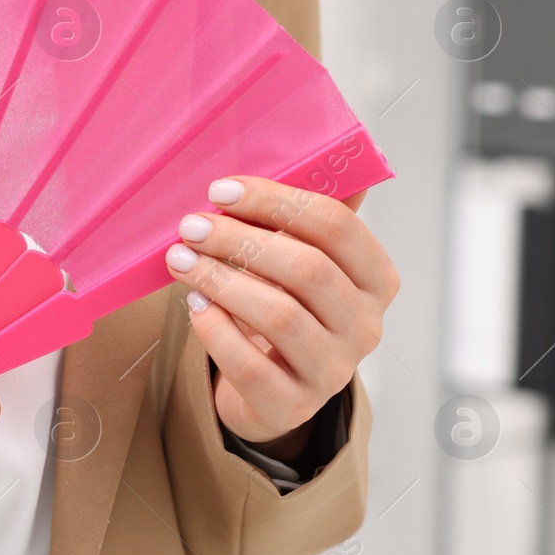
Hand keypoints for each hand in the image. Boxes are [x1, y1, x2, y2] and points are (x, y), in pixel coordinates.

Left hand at [163, 176, 398, 453]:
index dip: (276, 202)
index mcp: (375, 278)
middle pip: (306, 269)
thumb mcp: (306, 259)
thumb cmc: (285, 305)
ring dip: (220, 280)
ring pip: (279, 315)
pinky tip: (192, 305)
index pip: (337, 227)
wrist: (272, 389)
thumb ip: (312, 214)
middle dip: (240, 240)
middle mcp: (365, 325)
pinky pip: (251, 365)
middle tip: (190, 225)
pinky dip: (215, 330)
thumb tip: (327, 148)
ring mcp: (333, 370)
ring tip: (179, 259)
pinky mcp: (293, 405)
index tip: (220, 190)